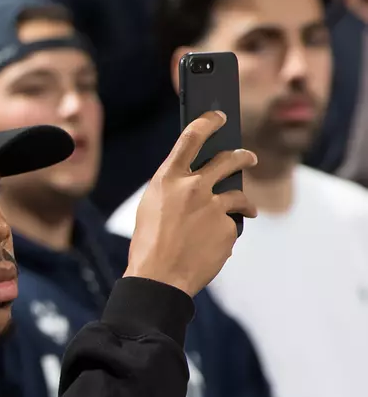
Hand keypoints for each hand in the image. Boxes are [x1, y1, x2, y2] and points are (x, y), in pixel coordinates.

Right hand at [125, 110, 257, 295]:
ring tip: (246, 209)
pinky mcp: (228, 227)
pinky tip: (212, 246)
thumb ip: (174, 190)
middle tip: (248, 156)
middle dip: (242, 156)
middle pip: (228, 159)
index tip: (218, 117)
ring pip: (238, 195)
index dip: (208, 122)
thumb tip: (197, 181)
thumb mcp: (152, 208)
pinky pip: (232, 225)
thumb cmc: (149, 245)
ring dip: (244, 202)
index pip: (191, 137)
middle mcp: (193, 187)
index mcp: (167, 179)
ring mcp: (213, 207)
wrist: (159, 278)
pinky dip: (225, 234)